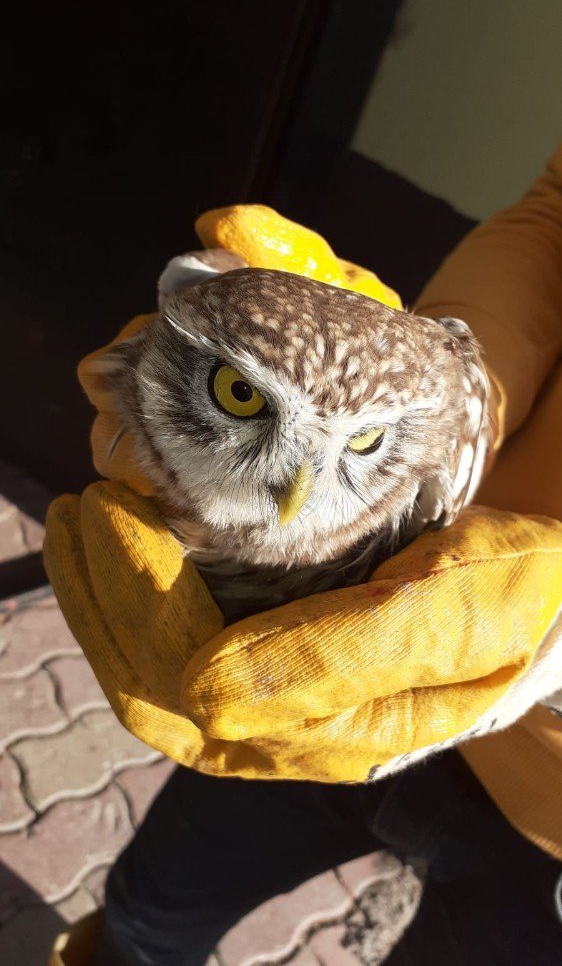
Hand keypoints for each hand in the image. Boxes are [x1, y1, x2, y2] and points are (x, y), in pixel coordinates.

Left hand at [44, 482, 561, 782]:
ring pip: (159, 675)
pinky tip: (127, 552)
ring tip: (76, 523)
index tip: (111, 507)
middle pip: (153, 689)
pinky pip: (188, 649)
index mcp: (334, 731)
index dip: (137, 598)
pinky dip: (144, 598)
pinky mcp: (285, 671)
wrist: (554, 614)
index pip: (190, 680)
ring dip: (107, 601)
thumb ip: (341, 657)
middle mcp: (294, 736)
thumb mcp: (452, 611)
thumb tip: (202, 694)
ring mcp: (284, 707)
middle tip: (72, 510)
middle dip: (100, 600)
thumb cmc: (518, 602)